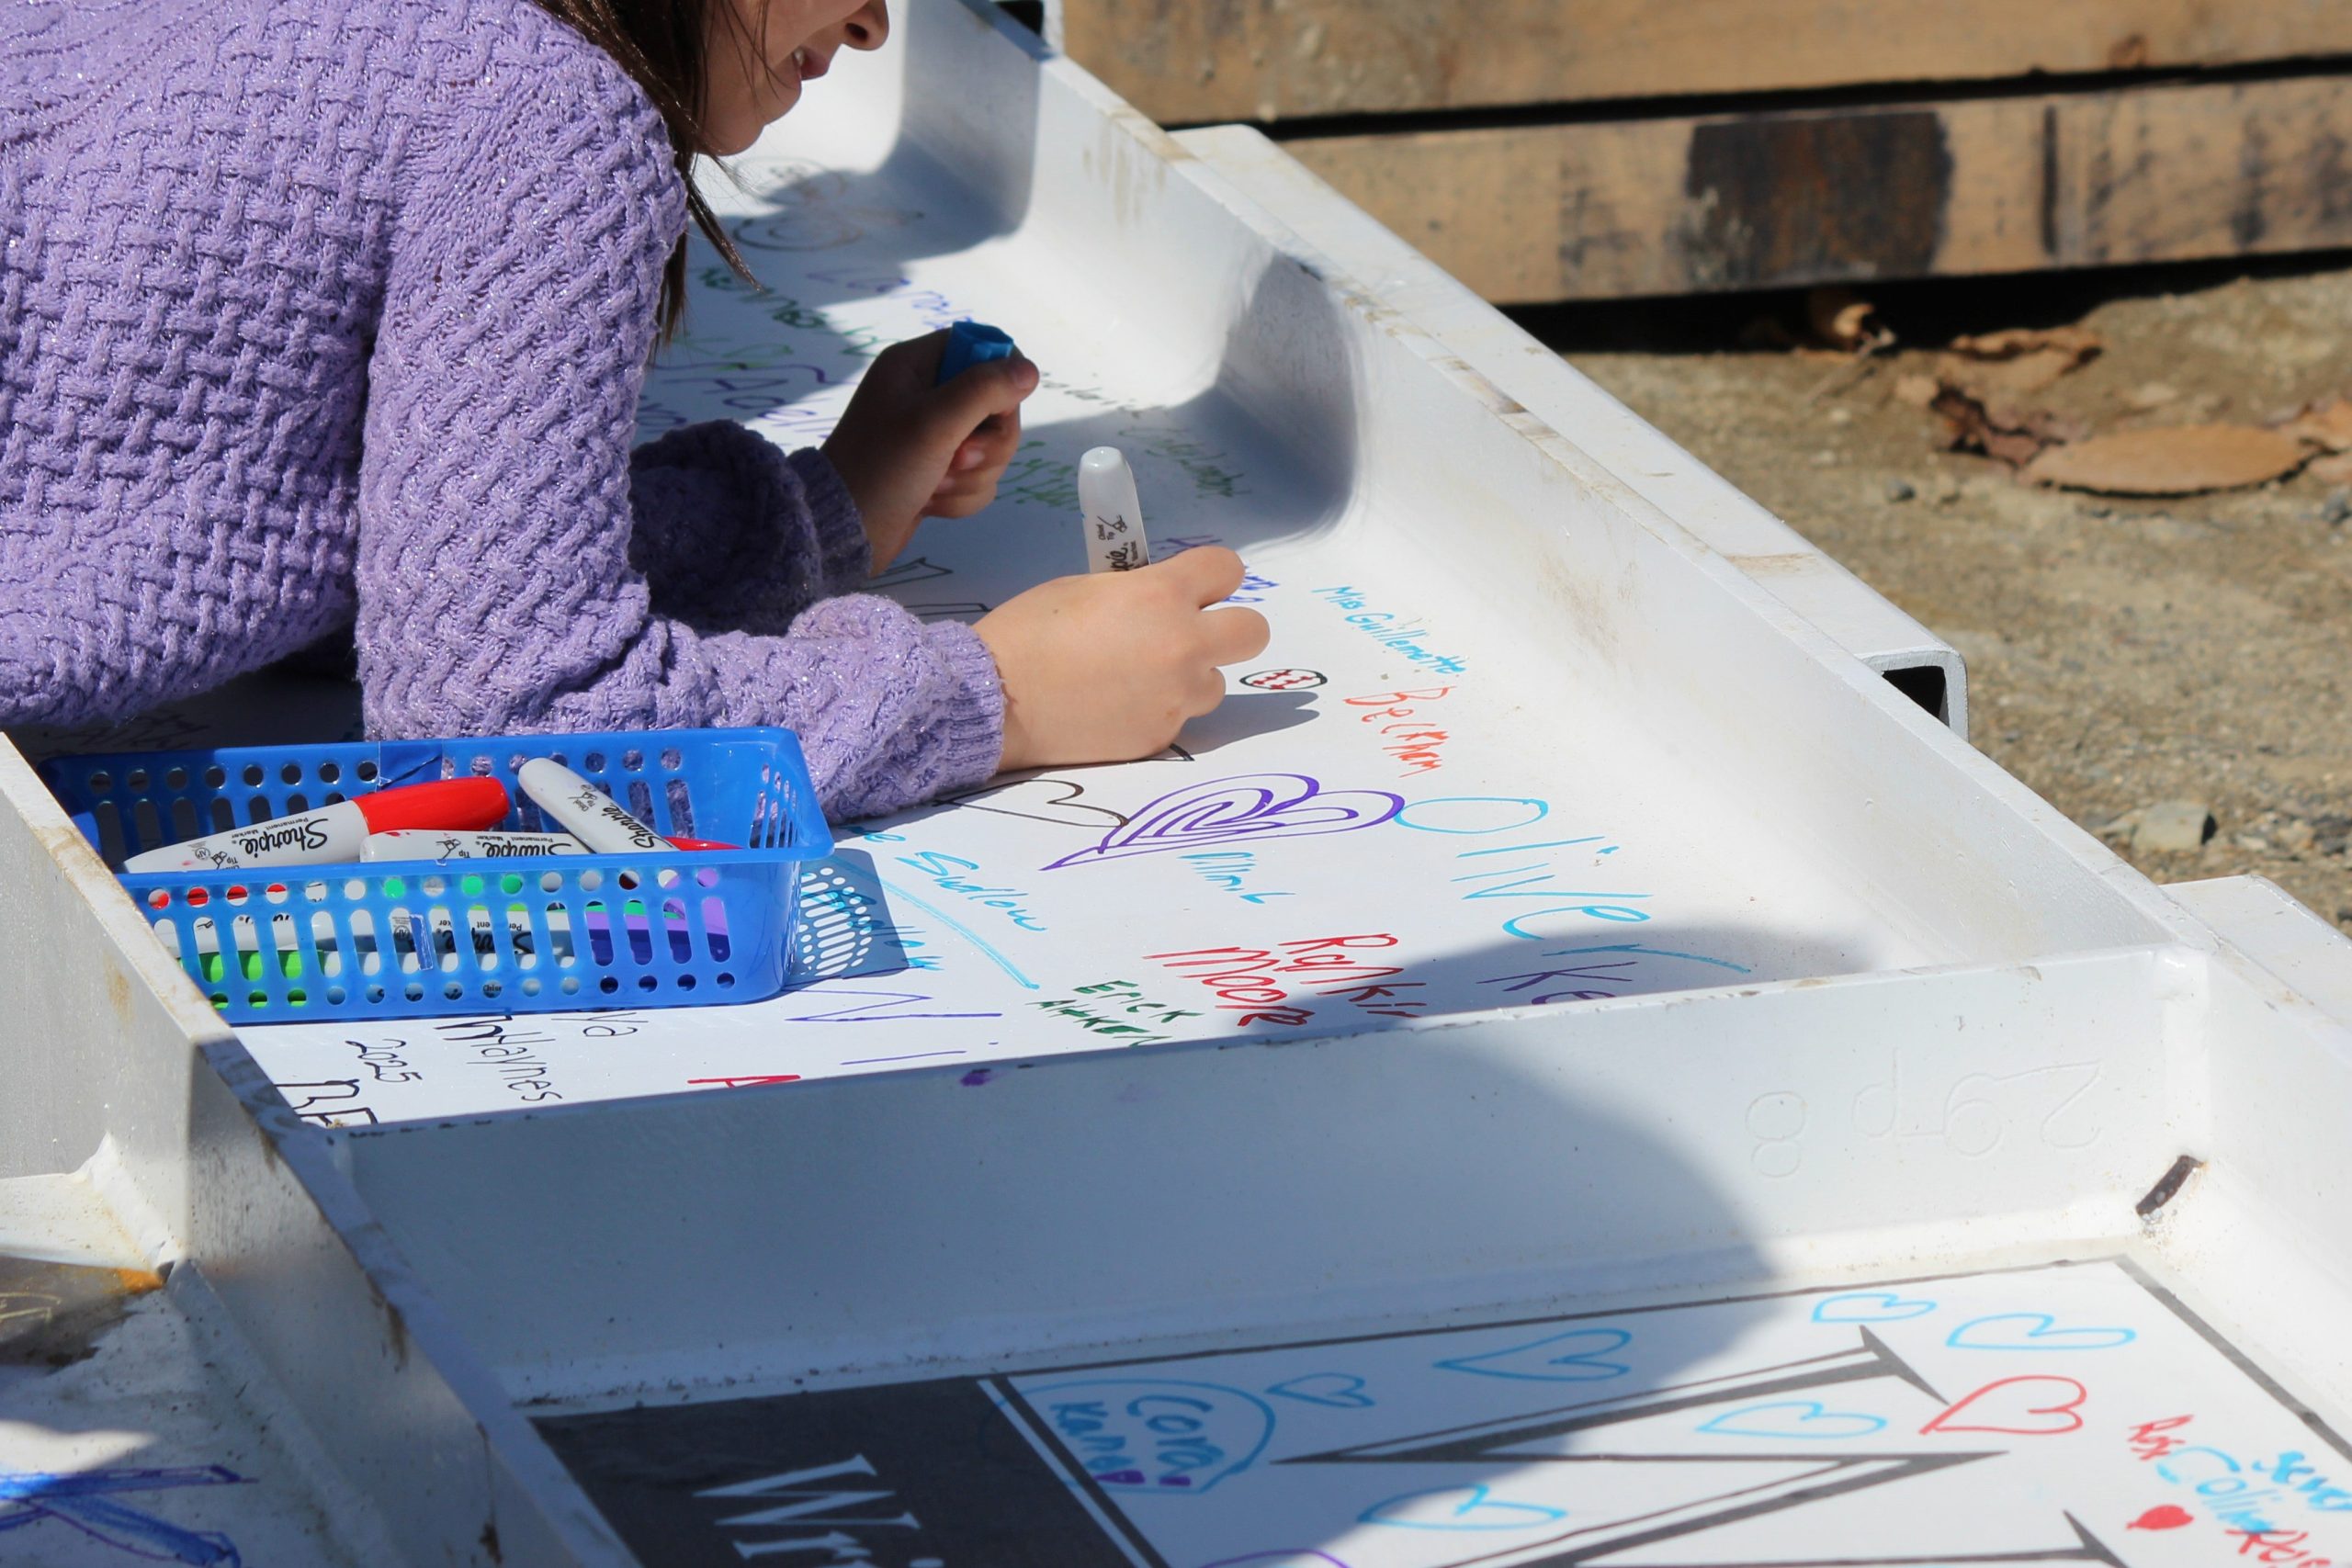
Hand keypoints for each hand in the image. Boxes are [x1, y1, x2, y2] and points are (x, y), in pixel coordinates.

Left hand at [821, 331, 1038, 571]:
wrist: (844, 531)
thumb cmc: (883, 468)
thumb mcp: (935, 422)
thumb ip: (985, 389)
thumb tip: (1029, 370)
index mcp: (917, 365)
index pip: (983, 349)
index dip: (1000, 379)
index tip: (996, 409)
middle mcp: (927, 394)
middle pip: (998, 406)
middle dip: (986, 444)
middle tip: (956, 459)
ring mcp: (934, 435)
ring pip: (992, 448)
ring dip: (973, 475)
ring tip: (935, 485)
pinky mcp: (939, 470)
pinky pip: (979, 477)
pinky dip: (962, 495)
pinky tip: (930, 503)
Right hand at [975, 547, 1271, 771]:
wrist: (994, 700)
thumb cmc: (1029, 631)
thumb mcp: (1087, 588)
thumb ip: (1138, 591)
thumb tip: (1163, 600)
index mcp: (1162, 595)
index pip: (1227, 569)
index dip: (1213, 577)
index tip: (1197, 586)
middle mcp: (1182, 646)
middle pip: (1252, 631)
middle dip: (1230, 627)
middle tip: (1194, 633)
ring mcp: (1175, 698)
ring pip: (1214, 683)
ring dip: (1189, 677)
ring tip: (1137, 678)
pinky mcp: (1159, 738)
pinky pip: (1177, 717)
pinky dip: (1156, 710)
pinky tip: (1113, 707)